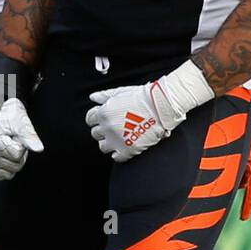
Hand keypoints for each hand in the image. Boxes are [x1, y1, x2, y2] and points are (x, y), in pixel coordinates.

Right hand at [0, 98, 42, 179]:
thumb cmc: (8, 115)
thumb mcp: (20, 121)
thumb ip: (30, 136)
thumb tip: (39, 149)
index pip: (17, 155)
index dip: (22, 145)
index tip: (16, 136)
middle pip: (15, 166)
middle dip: (19, 154)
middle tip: (14, 141)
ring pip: (10, 174)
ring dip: (14, 162)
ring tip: (10, 147)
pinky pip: (1, 176)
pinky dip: (7, 168)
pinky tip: (6, 154)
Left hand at [85, 61, 211, 161]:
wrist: (161, 105)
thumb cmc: (142, 97)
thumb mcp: (120, 92)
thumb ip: (104, 96)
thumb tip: (92, 97)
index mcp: (104, 113)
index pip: (90, 120)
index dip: (96, 119)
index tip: (104, 119)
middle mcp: (107, 127)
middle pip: (95, 134)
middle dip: (103, 130)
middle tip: (114, 127)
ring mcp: (116, 140)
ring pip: (103, 146)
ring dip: (109, 143)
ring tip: (119, 137)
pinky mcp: (127, 150)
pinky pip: (116, 157)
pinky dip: (119, 153)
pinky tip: (125, 146)